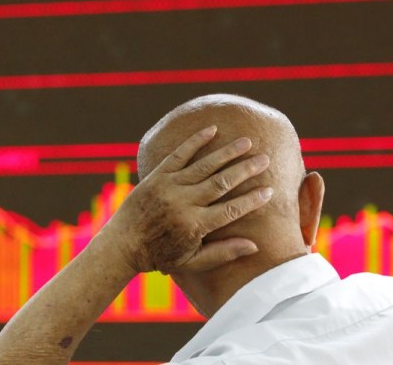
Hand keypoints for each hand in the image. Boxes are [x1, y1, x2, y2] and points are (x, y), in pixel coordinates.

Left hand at [103, 126, 271, 274]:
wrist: (122, 244)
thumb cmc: (160, 256)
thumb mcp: (192, 262)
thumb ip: (223, 253)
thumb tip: (254, 245)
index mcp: (194, 225)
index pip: (230, 210)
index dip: (252, 201)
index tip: (270, 191)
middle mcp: (183, 203)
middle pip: (221, 182)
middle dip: (245, 170)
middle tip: (265, 159)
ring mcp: (169, 186)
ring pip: (204, 165)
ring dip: (227, 152)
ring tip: (247, 142)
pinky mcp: (157, 175)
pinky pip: (179, 154)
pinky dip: (195, 141)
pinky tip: (212, 129)